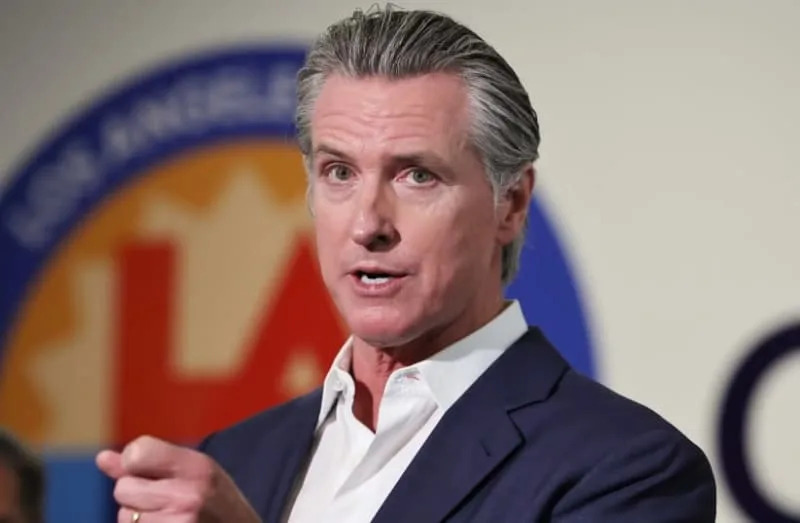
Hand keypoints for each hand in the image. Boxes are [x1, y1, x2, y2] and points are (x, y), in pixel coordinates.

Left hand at [97, 435, 260, 522]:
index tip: (151, 470)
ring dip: (138, 518)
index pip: (136, 453)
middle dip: (136, 495)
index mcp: (197, 468)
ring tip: (168, 517)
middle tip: (165, 499)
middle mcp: (187, 496)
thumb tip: (101, 458)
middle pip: (124, 488)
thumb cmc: (216, 501)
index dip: (135, 462)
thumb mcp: (194, 472)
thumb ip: (149, 463)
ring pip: (124, 516)